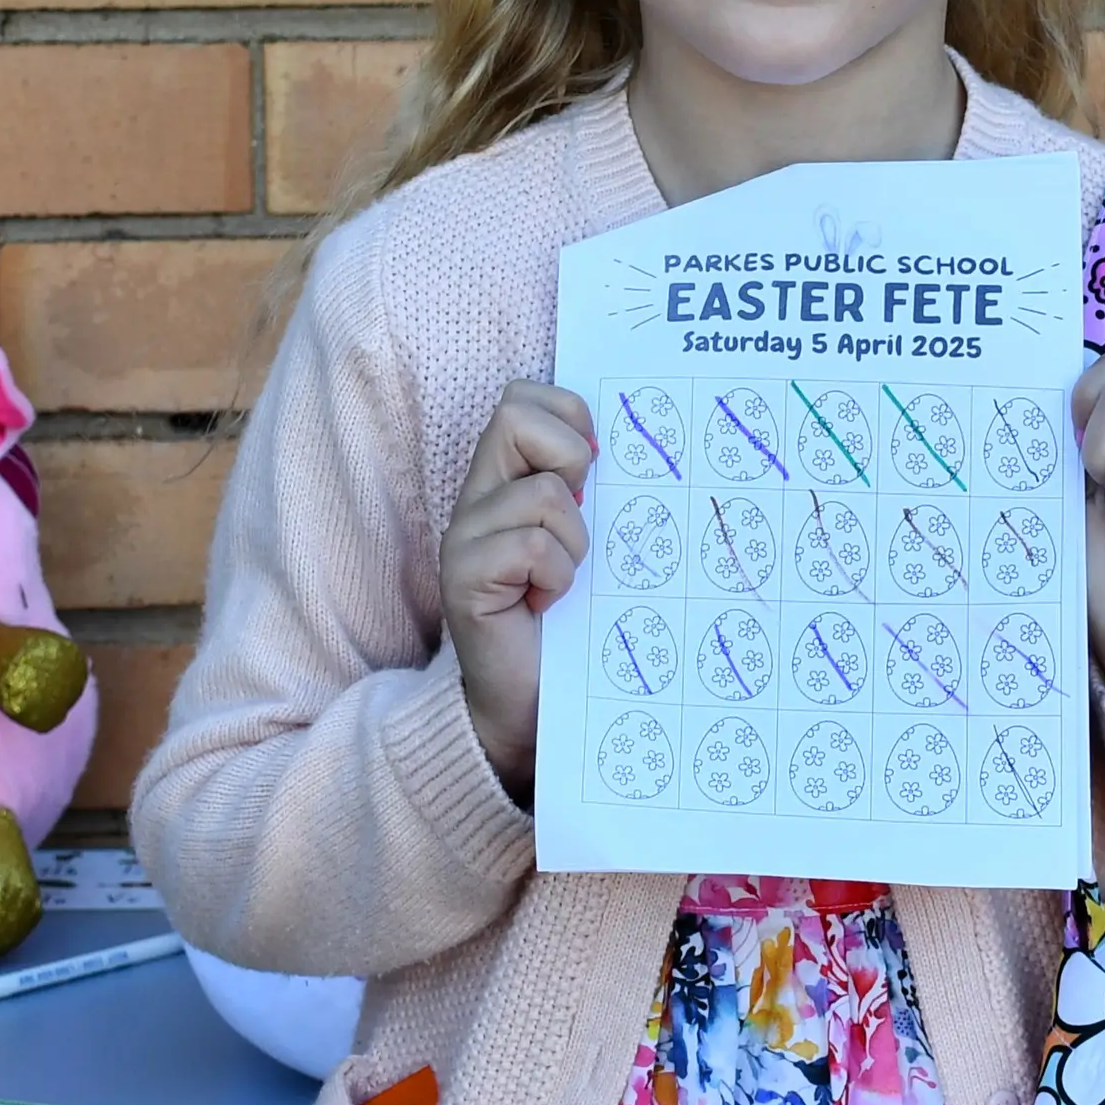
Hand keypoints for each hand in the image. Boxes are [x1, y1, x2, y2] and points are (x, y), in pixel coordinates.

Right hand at [441, 381, 593, 797]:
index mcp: (506, 479)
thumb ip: (595, 491)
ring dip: (575, 542)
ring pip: (544, 492)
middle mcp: (477, 498)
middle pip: (515, 415)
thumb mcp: (591, 541)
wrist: (531, 707)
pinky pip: (532, 545)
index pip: (524, 398)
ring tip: (565, 581)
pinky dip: (557, 576)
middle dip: (570, 457)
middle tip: (582, 514)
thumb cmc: (572, 622)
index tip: (596, 471)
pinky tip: (548, 605)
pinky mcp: (463, 578)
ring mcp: (464, 536)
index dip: (568, 418)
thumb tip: (641, 440)